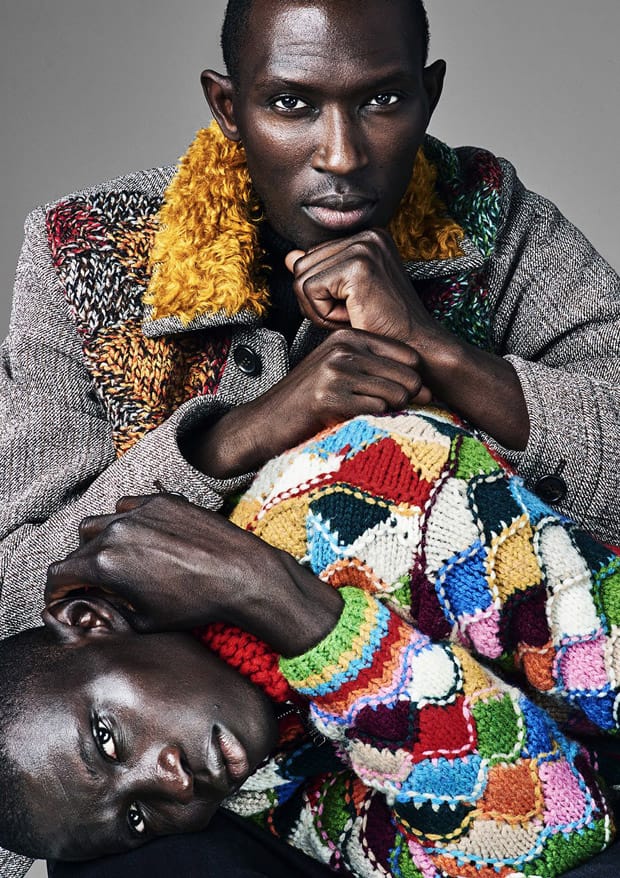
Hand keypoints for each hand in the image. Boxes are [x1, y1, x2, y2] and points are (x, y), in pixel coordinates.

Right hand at [46, 494, 342, 653]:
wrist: (240, 573)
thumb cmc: (194, 605)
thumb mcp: (143, 622)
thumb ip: (107, 613)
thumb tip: (86, 609)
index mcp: (104, 564)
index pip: (58, 573)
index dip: (57, 590)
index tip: (63, 597)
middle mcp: (115, 531)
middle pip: (78, 548)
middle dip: (81, 568)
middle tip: (95, 584)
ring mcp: (139, 511)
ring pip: (99, 522)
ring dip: (99, 540)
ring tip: (117, 559)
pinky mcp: (161, 500)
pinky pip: (128, 506)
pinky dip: (127, 520)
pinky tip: (142, 537)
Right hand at [185, 328, 430, 477]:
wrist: (264, 422)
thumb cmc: (308, 401)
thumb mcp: (340, 372)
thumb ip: (377, 370)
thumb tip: (427, 388)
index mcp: (348, 336)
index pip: (408, 355)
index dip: (414, 380)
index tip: (402, 396)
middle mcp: (343, 348)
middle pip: (408, 376)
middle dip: (407, 399)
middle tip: (388, 411)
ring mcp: (335, 370)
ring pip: (397, 394)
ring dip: (390, 412)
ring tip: (367, 415)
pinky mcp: (329, 396)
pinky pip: (376, 410)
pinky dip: (372, 421)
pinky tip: (352, 420)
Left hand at [286, 231, 529, 450]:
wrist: (413, 349)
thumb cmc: (383, 328)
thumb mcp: (344, 297)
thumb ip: (320, 273)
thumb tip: (290, 256)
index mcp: (368, 238)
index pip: (312, 257)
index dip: (322, 292)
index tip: (352, 306)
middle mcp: (368, 235)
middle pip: (302, 265)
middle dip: (317, 300)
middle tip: (351, 314)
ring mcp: (364, 247)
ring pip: (301, 278)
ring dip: (320, 309)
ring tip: (352, 315)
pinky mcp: (358, 266)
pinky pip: (309, 289)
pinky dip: (323, 313)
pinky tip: (352, 317)